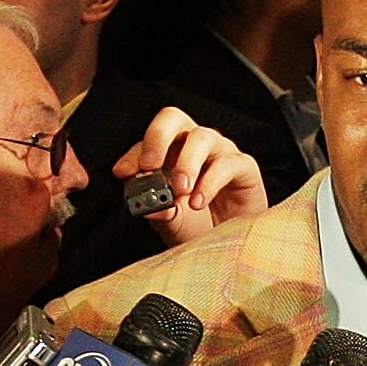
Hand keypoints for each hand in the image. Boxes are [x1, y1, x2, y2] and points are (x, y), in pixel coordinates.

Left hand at [118, 106, 269, 245]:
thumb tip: (145, 204)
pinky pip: (227, 163)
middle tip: (150, 166)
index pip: (150, 139)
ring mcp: (220, 152)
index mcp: (171, 152)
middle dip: (157, 138)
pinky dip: (210, 182)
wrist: (229, 247)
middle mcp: (194, 145)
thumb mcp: (171, 222)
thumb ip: (157, 210)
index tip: (123, 173)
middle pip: (173, 118)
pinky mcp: (243, 167)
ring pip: (202, 137)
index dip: (135, 153)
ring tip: (179, 190)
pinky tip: (199, 202)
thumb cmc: (199, 227)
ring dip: (186, 163)